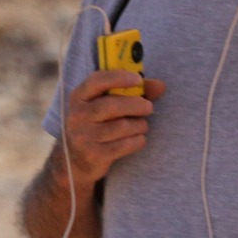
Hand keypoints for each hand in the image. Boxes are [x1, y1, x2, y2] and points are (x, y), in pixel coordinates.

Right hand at [62, 70, 166, 184]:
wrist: (77, 160)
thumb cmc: (99, 124)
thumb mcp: (108, 104)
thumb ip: (134, 92)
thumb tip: (160, 85)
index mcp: (79, 97)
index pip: (96, 81)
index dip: (118, 78)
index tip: (138, 79)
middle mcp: (77, 115)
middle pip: (112, 105)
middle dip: (137, 105)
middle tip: (149, 107)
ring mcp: (83, 136)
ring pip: (122, 126)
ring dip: (139, 125)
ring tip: (142, 126)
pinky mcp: (93, 155)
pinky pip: (124, 145)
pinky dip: (137, 141)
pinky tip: (139, 139)